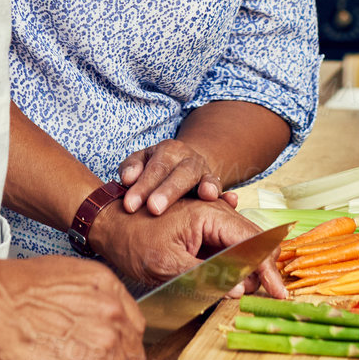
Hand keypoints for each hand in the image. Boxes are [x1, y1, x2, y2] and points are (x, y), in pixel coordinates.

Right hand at [0, 255, 144, 359]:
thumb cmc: (14, 290)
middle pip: (133, 350)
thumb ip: (87, 297)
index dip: (117, 340)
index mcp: (107, 285)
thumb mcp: (63, 277)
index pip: (132, 324)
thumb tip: (89, 316)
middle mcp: (113, 312)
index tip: (104, 348)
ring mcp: (106, 343)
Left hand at [89, 195, 287, 298]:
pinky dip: (236, 266)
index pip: (252, 241)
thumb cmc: (132, 241)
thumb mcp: (166, 265)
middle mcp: (213, 212)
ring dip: (249, 270)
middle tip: (263, 297)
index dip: (269, 270)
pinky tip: (233, 283)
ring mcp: (209, 221)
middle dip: (263, 270)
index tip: (280, 296)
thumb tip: (239, 291)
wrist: (108, 225)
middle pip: (254, 241)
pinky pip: (229, 247)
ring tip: (242, 292)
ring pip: (244, 245)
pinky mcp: (202, 231)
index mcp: (207, 213)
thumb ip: (205, 277)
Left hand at [119, 139, 238, 215]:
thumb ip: (131, 168)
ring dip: (206, 186)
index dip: (142, 186)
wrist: (182, 167)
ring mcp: (205, 173)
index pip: (155, 168)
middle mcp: (189, 159)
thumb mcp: (140, 163)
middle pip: (180, 173)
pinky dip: (227, 196)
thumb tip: (127, 179)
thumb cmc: (154, 170)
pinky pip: (224, 191)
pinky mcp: (216, 188)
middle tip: (154, 208)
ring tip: (206, 195)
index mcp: (167, 151)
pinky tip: (231, 201)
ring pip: (205, 178)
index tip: (129, 206)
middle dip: (168, 191)